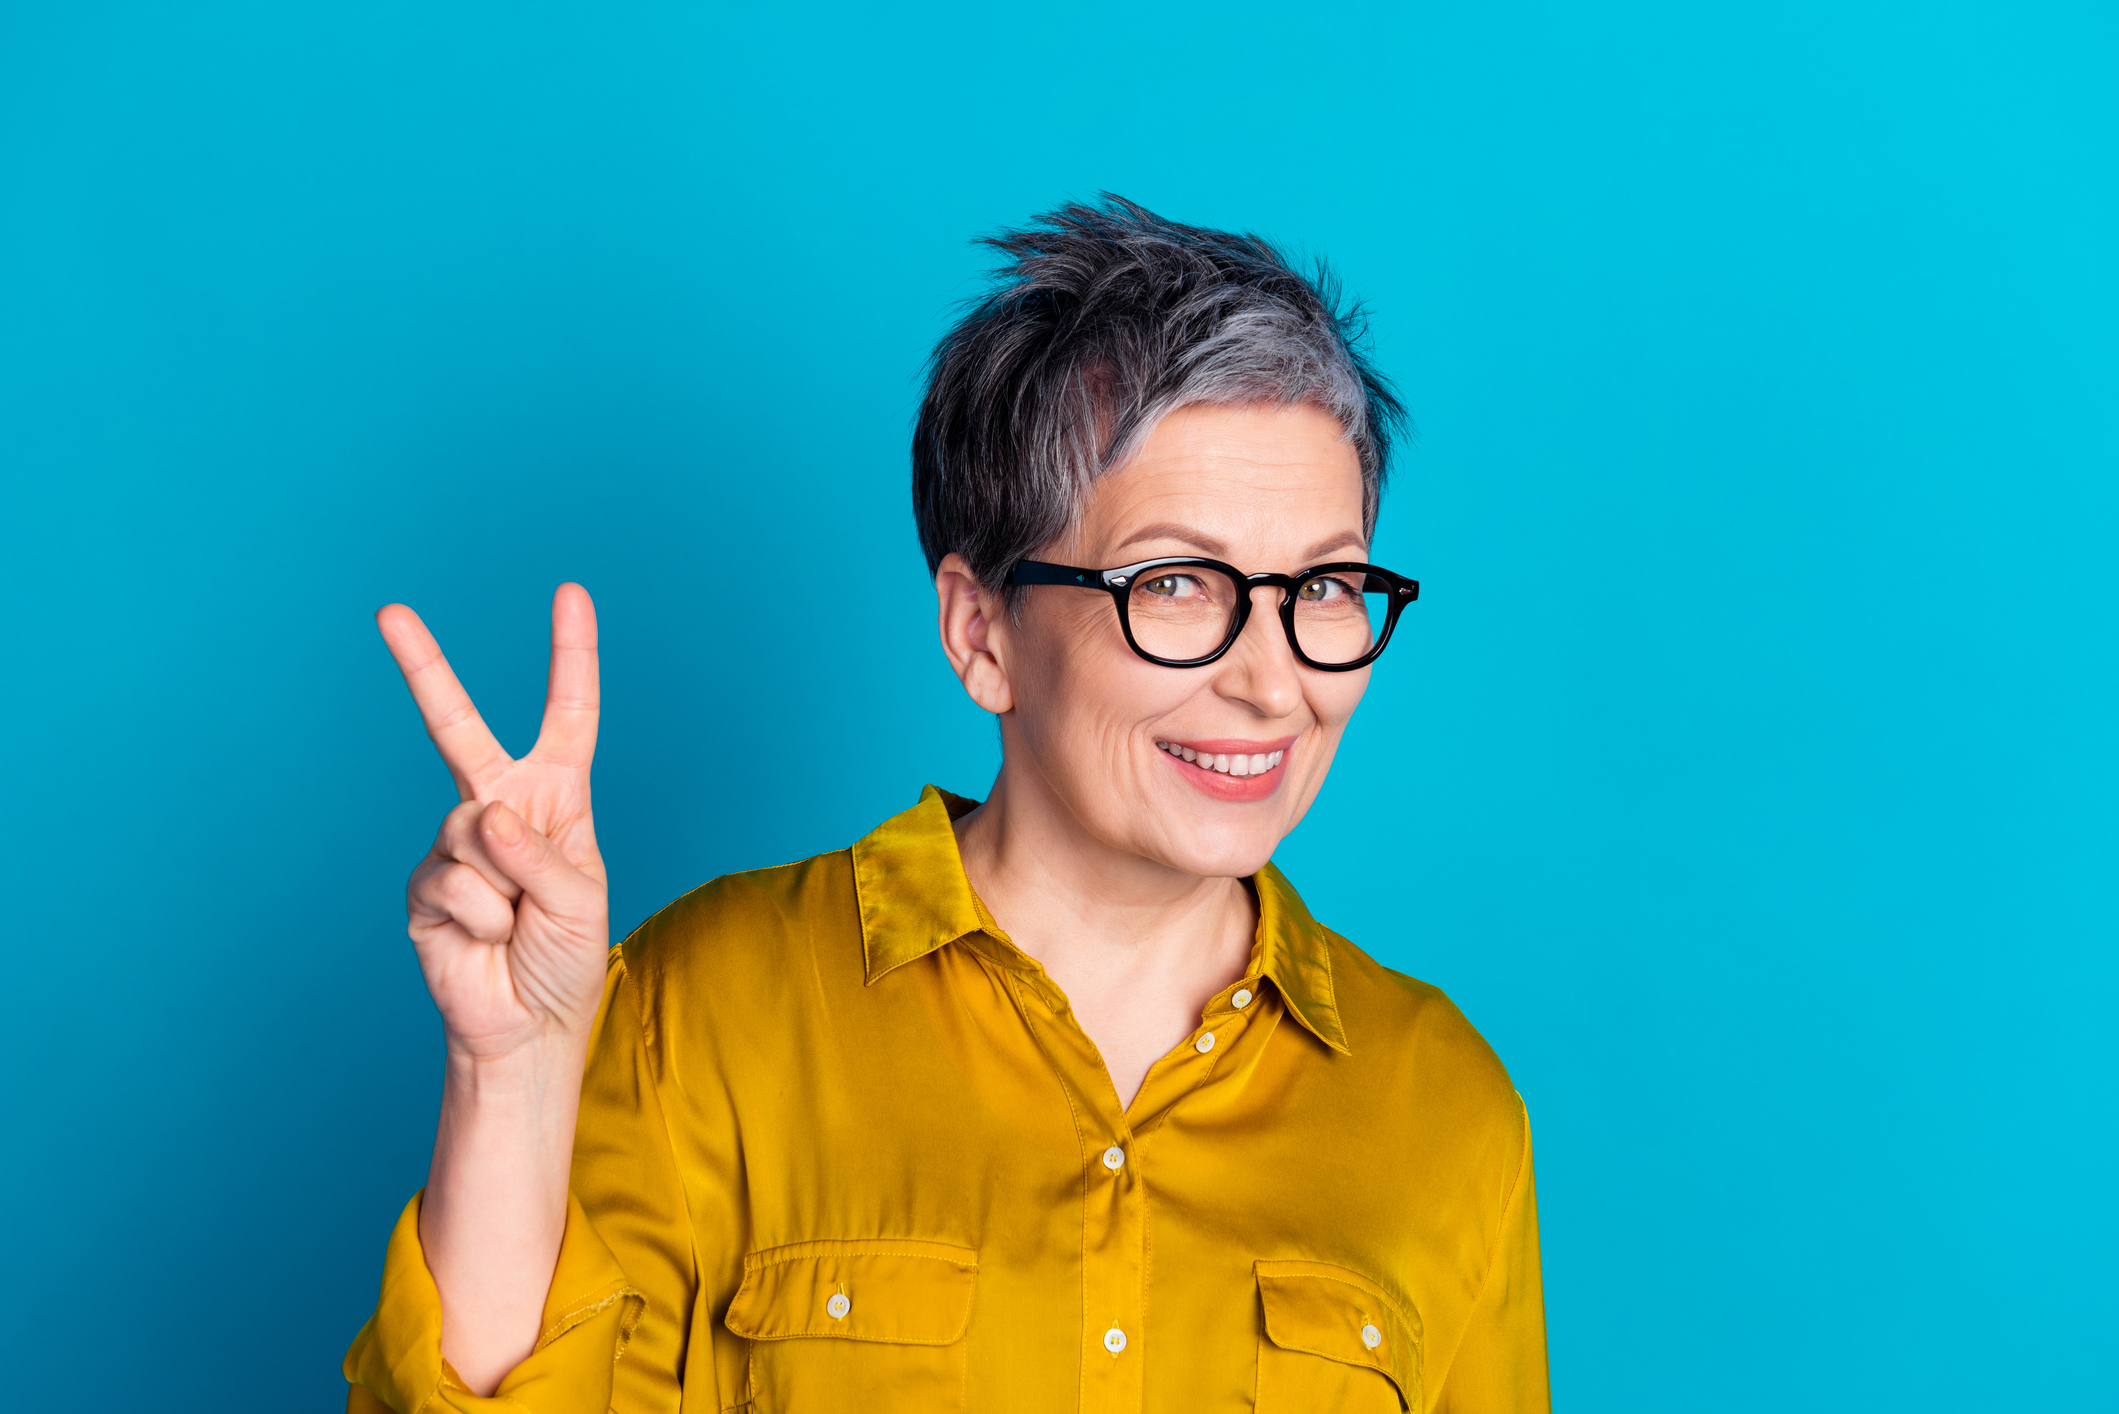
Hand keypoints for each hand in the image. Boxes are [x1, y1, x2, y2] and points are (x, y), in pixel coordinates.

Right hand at [378, 584, 609, 1060]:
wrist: (525, 1026)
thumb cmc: (565, 958)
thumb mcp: (580, 900)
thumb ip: (540, 855)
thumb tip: (483, 814)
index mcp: (554, 798)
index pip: (567, 716)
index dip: (570, 656)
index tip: (570, 593)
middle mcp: (500, 808)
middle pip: (458, 728)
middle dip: (423, 667)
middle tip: (388, 610)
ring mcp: (454, 844)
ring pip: (473, 831)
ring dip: (508, 887)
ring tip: (515, 923)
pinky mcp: (422, 886)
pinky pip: (453, 882)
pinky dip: (482, 918)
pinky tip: (486, 940)